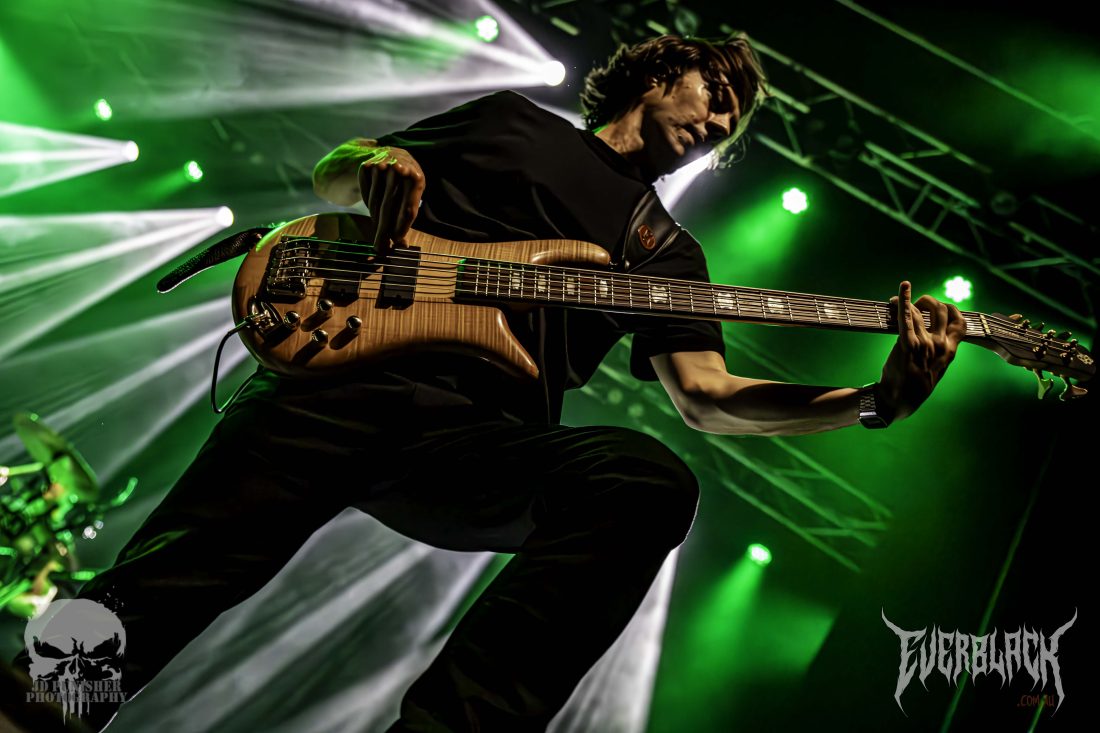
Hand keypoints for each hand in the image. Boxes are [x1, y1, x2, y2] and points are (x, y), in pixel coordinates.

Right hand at [357, 146, 424, 257]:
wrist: (391, 153)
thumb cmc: (405, 180)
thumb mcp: (413, 192)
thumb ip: (408, 215)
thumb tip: (401, 244)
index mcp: (416, 177)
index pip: (408, 209)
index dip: (401, 228)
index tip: (397, 242)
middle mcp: (399, 170)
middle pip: (389, 208)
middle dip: (384, 231)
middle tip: (381, 248)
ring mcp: (381, 167)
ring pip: (375, 203)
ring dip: (376, 222)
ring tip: (378, 234)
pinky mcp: (367, 167)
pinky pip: (366, 195)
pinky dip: (369, 207)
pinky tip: (374, 213)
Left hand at [878, 281, 965, 420]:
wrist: (898, 401)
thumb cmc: (915, 387)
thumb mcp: (937, 370)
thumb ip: (941, 353)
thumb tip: (939, 338)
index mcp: (951, 351)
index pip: (960, 322)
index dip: (951, 309)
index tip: (941, 307)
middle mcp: (941, 345)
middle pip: (941, 311)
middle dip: (930, 302)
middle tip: (917, 303)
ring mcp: (925, 344)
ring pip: (922, 311)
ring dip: (912, 300)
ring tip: (898, 299)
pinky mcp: (907, 343)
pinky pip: (906, 316)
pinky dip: (904, 299)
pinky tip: (903, 287)